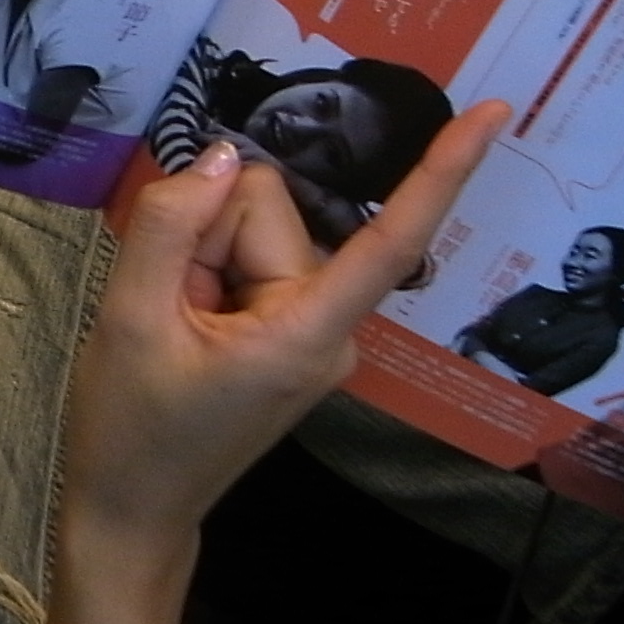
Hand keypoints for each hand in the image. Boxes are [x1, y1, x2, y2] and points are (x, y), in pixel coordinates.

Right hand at [63, 104, 507, 547]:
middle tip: (170, 308)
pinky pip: (251, 255)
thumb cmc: (132, 430)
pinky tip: (188, 317)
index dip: (441, 172)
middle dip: (208, 239)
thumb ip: (171, 225)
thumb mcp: (129, 320)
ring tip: (176, 323)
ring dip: (202, 259)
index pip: (392, 240)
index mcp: (306, 332)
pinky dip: (209, 271)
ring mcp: (315, 326)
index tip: (493, 114)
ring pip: (253, 227)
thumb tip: (221, 158)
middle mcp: (331, 325)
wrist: (132, 509)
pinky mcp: (294, 325)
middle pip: (271, 208)